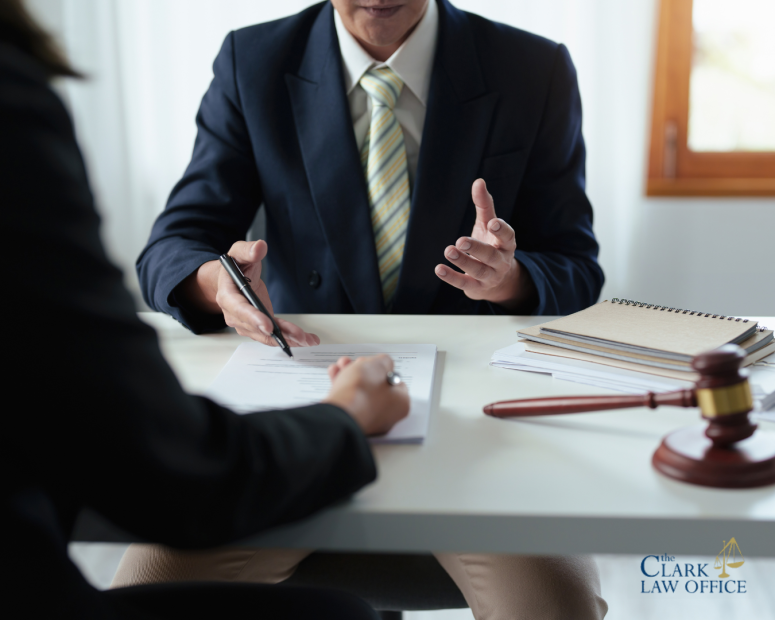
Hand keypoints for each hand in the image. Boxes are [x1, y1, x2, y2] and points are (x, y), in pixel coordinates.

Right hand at [180, 240, 319, 346]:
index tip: (268, 326)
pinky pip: (273, 334)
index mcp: (227, 295)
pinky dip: (290, 337)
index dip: (253, 318)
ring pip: (266, 335)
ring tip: (306, 340)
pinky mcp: (259, 325)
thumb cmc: (235, 266)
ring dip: (287, 338)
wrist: (232, 279)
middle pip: (255, 327)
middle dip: (277, 333)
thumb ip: (248, 250)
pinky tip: (306, 339)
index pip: (239, 309)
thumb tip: (260, 247)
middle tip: (297, 337)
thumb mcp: (239, 253)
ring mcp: (246, 322)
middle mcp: (234, 314)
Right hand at [324, 355, 409, 435]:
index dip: (384, 369)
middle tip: (356, 363)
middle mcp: (386, 415)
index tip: (375, 363)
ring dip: (350, 376)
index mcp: (400, 403)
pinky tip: (335, 375)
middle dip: (363, 370)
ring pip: (360, 392)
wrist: (338, 413)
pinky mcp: (351, 421)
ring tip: (342, 365)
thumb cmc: (362, 392)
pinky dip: (342, 387)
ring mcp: (367, 419)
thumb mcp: (379, 364)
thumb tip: (382, 364)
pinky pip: (348, 401)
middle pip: (375, 386)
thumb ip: (384, 361)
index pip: (396, 383)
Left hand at [434, 179, 535, 309]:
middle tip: (461, 240)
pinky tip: (439, 268)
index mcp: (506, 244)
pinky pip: (464, 283)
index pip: (508, 237)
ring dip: (463, 261)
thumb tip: (478, 181)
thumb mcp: (488, 225)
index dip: (502, 230)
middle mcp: (500, 261)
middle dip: (477, 248)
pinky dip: (451, 277)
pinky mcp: (476, 287)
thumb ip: (484, 205)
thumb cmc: (491, 244)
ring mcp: (489, 276)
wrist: (496, 280)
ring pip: (478, 270)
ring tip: (448, 250)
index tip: (492, 223)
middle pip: (491, 255)